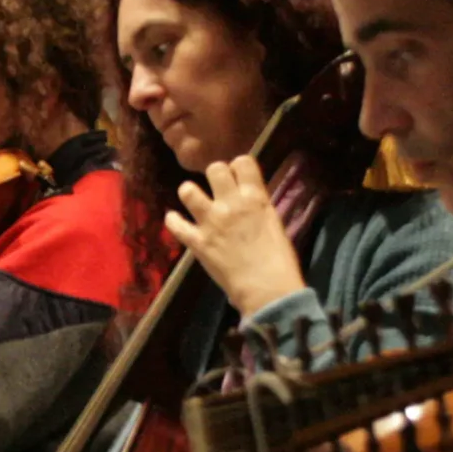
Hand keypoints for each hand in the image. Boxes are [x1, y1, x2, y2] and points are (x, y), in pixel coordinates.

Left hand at [162, 154, 307, 316]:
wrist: (267, 289)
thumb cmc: (279, 260)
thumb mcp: (273, 222)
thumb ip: (257, 206)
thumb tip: (247, 198)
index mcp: (255, 197)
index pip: (242, 161)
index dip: (238, 168)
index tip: (237, 177)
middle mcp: (231, 203)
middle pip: (214, 168)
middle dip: (215, 175)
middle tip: (217, 189)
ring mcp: (211, 221)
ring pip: (188, 190)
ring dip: (190, 193)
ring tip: (194, 201)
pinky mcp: (197, 241)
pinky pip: (175, 224)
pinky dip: (173, 221)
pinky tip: (176, 221)